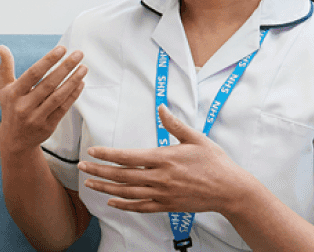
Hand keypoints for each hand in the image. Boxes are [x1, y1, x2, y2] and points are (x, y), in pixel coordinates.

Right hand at [0, 45, 86, 156]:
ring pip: (58, 97)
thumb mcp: (3, 88)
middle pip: (48, 84)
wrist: (14, 140)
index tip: (62, 49)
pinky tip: (81, 83)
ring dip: (73, 81)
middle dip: (65, 67)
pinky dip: (73, 95)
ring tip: (84, 67)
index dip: (48, 60)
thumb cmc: (10, 107)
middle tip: (79, 54)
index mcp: (14, 93)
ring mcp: (36, 117)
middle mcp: (24, 106)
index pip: (33, 74)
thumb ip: (5, 67)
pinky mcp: (48, 126)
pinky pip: (63, 108)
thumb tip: (2, 47)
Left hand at [77, 105, 259, 215]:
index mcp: (165, 158)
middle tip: (81, 166)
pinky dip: (124, 205)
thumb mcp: (197, 138)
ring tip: (89, 184)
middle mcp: (160, 178)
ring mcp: (163, 194)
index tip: (92, 151)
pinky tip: (111, 202)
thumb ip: (175, 124)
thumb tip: (161, 107)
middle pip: (122, 175)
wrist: (231, 191)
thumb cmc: (216, 162)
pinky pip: (141, 207)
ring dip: (105, 189)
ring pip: (127, 192)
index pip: (128, 156)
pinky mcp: (167, 206)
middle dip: (98, 171)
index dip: (108, 154)